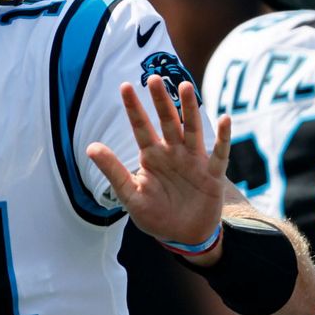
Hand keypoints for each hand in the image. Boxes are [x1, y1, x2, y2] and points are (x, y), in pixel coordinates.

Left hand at [86, 78, 231, 259]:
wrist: (182, 236)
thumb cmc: (155, 215)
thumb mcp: (130, 195)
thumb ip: (113, 171)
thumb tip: (90, 147)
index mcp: (151, 156)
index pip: (140, 127)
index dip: (134, 108)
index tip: (125, 86)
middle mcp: (173, 153)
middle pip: (167, 122)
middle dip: (161, 100)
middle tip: (154, 78)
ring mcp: (193, 161)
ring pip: (192, 130)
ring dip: (189, 109)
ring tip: (185, 87)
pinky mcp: (212, 175)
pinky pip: (219, 153)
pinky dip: (222, 138)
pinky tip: (223, 119)